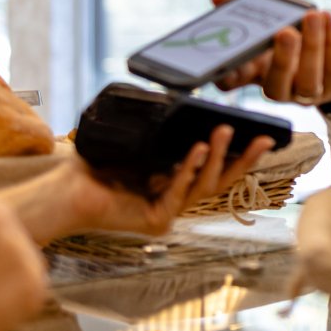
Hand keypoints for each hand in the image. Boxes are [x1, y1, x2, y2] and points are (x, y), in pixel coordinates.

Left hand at [50, 124, 273, 235]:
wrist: (66, 190)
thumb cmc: (94, 166)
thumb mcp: (137, 144)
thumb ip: (162, 135)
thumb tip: (186, 109)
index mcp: (174, 183)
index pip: (214, 169)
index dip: (237, 154)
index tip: (259, 136)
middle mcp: (175, 200)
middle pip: (220, 181)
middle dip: (244, 159)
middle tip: (265, 139)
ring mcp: (168, 213)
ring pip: (204, 186)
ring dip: (216, 157)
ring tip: (223, 131)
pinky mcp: (156, 221)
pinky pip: (180, 191)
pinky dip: (190, 168)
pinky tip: (197, 148)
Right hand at [208, 0, 330, 108]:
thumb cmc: (297, 38)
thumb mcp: (268, 21)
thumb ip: (241, 7)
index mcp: (257, 74)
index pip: (233, 83)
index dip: (228, 75)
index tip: (229, 60)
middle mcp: (281, 88)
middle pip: (275, 86)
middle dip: (281, 60)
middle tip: (283, 32)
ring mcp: (308, 92)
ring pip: (309, 79)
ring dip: (311, 46)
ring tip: (311, 16)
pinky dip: (330, 40)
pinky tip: (326, 16)